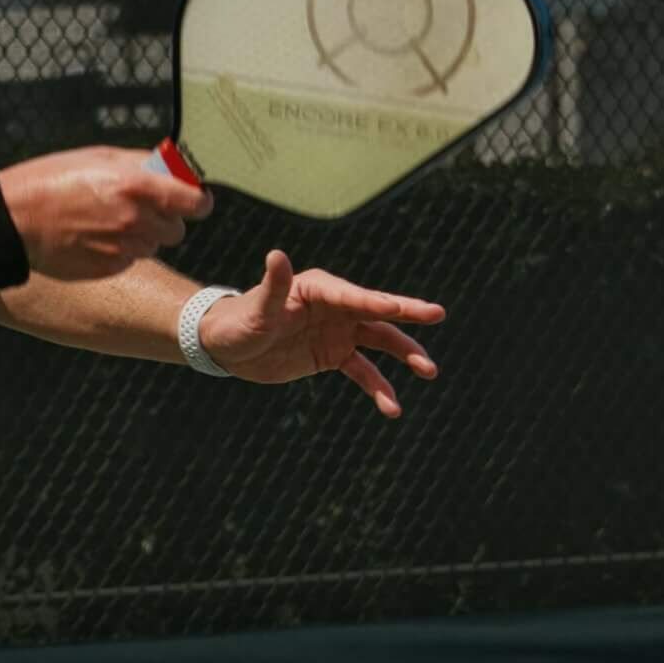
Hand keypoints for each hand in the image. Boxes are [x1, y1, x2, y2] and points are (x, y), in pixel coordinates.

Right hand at [0, 148, 211, 281]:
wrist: (14, 220)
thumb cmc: (52, 180)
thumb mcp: (100, 156)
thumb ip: (142, 163)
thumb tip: (173, 167)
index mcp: (136, 186)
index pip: (195, 202)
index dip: (198, 201)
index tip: (194, 200)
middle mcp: (135, 220)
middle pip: (177, 229)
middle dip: (165, 219)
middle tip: (140, 209)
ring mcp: (123, 248)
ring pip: (153, 245)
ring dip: (141, 235)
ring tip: (108, 221)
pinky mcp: (109, 268)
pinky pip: (130, 259)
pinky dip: (121, 250)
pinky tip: (95, 237)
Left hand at [201, 249, 444, 417]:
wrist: (227, 347)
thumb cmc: (238, 321)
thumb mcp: (256, 308)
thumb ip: (272, 286)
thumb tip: (276, 255)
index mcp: (319, 288)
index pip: (351, 296)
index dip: (373, 301)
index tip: (397, 307)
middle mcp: (335, 306)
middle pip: (377, 311)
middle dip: (407, 314)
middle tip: (437, 314)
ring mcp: (338, 331)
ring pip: (379, 342)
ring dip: (404, 355)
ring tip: (429, 370)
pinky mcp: (333, 355)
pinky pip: (363, 371)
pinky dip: (378, 388)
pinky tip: (392, 407)